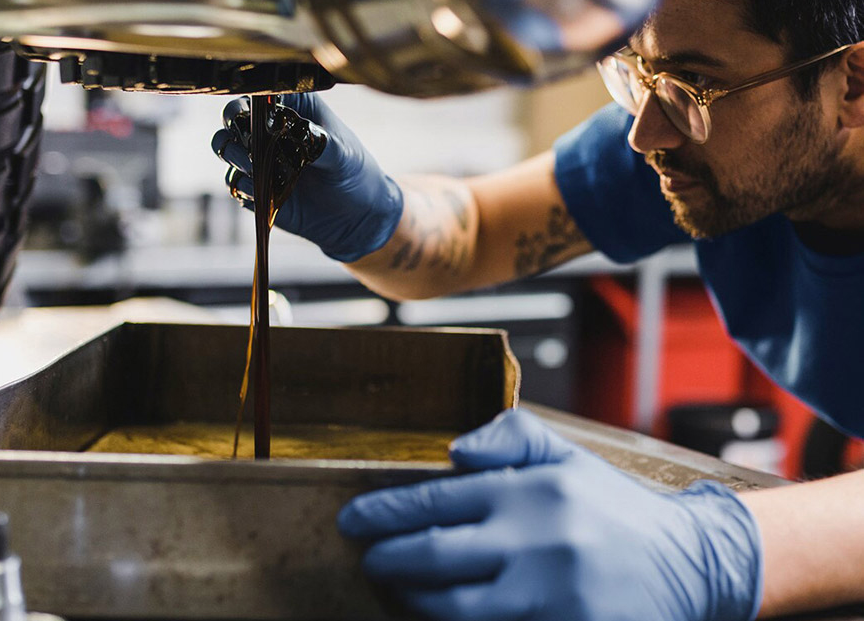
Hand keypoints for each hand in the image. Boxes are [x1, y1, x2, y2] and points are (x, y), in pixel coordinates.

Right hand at [211, 93, 402, 262]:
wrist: (356, 215)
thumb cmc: (354, 172)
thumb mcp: (344, 154)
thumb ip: (320, 142)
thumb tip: (301, 132)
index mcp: (294, 109)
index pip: (262, 92)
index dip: (251, 98)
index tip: (252, 111)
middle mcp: (271, 129)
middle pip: (233, 116)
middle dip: (233, 125)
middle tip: (248, 141)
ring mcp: (260, 159)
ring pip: (226, 147)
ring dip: (233, 154)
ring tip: (252, 165)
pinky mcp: (255, 188)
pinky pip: (234, 183)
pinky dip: (242, 185)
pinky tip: (260, 191)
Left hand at [337, 409, 762, 620]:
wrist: (688, 564)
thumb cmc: (613, 507)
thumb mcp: (567, 457)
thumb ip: (509, 438)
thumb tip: (453, 449)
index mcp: (530, 492)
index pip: (436, 501)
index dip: (384, 513)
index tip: (353, 519)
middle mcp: (536, 543)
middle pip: (434, 557)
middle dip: (388, 559)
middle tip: (368, 557)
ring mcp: (549, 595)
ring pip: (454, 606)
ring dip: (414, 598)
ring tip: (399, 586)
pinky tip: (441, 612)